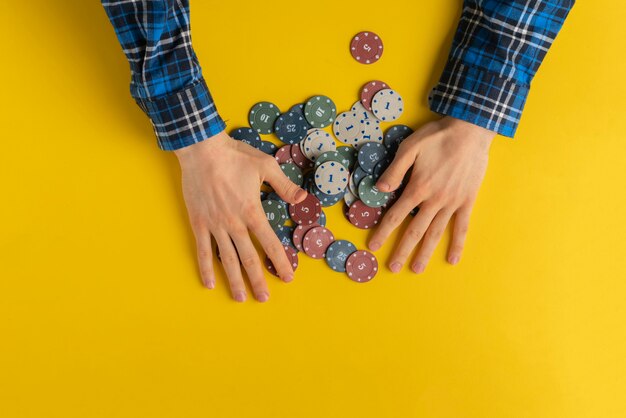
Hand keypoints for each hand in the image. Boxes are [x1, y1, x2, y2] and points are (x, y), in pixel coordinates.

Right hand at [174, 132, 306, 301]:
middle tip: (265, 298)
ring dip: (235, 281)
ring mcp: (215, 225)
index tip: (288, 277)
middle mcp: (235, 224)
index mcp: (253, 212)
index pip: (270, 244)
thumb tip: (301, 200)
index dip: (280, 262)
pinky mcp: (198, 223)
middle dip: (258, 280)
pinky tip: (210, 283)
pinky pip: (202, 250)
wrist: (201, 150)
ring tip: (241, 298)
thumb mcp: (266, 166)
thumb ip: (284, 185)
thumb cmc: (235, 156)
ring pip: (227, 259)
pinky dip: (206, 268)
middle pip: (248, 259)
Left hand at [368, 116, 494, 272]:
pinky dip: (457, 243)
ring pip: (436, 233)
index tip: (374, 246)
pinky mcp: (467, 201)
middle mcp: (434, 200)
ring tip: (416, 268)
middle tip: (392, 267)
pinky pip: (462, 226)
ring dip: (425, 252)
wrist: (470, 131)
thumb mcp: (410, 147)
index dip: (383, 232)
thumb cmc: (437, 137)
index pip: (395, 215)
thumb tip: (380, 189)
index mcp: (418, 188)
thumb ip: (395, 170)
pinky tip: (453, 259)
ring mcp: (452, 203)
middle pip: (415, 230)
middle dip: (402, 250)